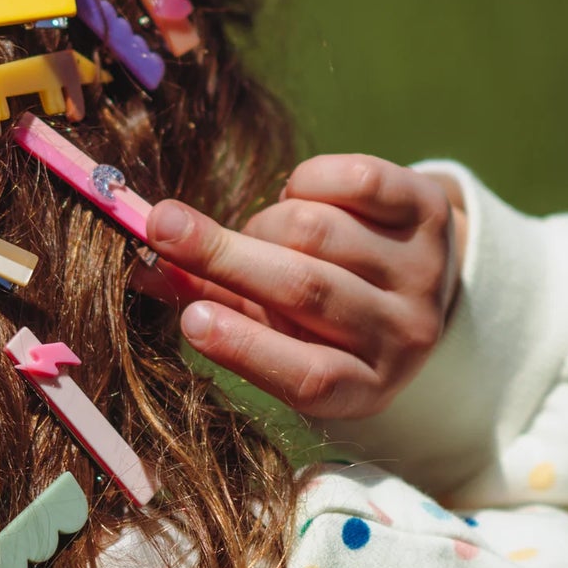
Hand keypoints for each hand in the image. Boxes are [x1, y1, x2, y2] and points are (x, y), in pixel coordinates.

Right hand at [144, 155, 465, 422]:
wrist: (414, 282)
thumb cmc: (315, 317)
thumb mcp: (269, 330)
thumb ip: (205, 304)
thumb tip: (134, 268)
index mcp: (364, 386)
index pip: (308, 377)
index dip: (246, 350)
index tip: (190, 324)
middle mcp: (406, 337)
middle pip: (307, 292)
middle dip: (225, 256)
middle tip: (162, 226)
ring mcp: (425, 273)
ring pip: (319, 231)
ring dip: (268, 222)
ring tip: (265, 232)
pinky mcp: (432, 214)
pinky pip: (356, 181)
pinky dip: (307, 180)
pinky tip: (300, 196)